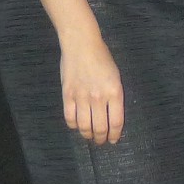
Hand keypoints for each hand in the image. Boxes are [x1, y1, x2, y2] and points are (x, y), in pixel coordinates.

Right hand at [59, 30, 123, 144]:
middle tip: (101, 140)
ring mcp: (82, 97)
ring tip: (89, 135)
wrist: (81, 43)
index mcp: (114, 91)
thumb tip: (112, 115)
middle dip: (101, 138)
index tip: (113, 139)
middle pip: (100, 128)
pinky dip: (74, 126)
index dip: (115, 135)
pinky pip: (70, 118)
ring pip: (84, 126)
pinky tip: (77, 125)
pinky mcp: (68, 95)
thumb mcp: (115, 75)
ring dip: (87, 135)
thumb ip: (114, 95)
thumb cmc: (102, 56)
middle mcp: (99, 97)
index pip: (116, 122)